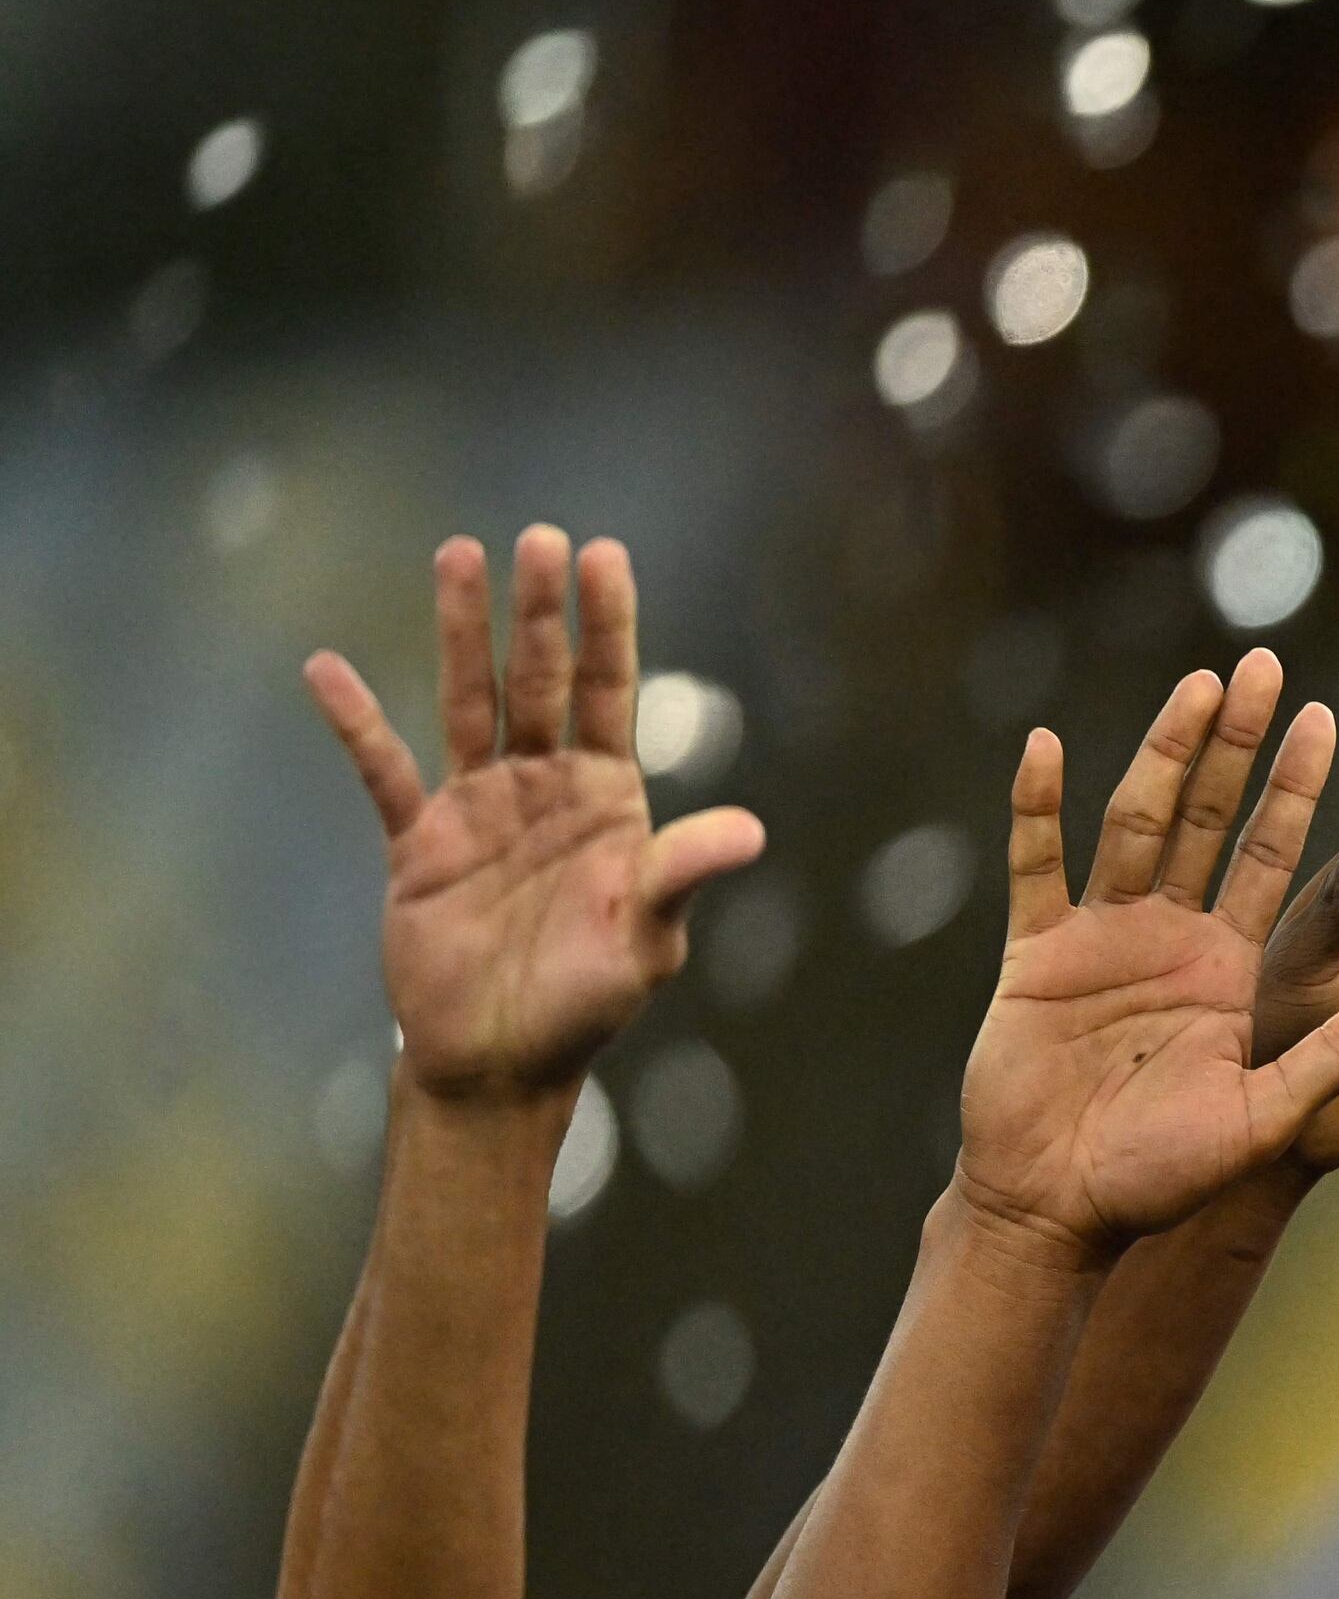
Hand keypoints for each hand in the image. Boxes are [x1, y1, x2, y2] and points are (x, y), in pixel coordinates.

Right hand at [307, 529, 762, 1106]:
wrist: (502, 1062)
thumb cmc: (586, 1006)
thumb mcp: (645, 941)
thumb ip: (681, 876)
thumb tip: (749, 831)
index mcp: (609, 803)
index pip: (610, 694)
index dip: (608, 626)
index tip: (603, 556)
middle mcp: (546, 790)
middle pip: (541, 681)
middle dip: (541, 612)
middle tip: (538, 536)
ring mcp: (480, 809)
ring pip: (468, 702)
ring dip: (464, 633)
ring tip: (458, 555)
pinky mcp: (420, 842)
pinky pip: (384, 771)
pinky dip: (356, 725)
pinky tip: (328, 669)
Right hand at [958, 659, 1338, 1257]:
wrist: (1060, 1208)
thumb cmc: (1163, 1176)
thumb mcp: (1265, 1116)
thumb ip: (1334, 1056)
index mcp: (1232, 966)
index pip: (1271, 856)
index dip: (1297, 790)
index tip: (1325, 719)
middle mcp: (1172, 935)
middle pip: (1208, 817)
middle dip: (1236, 743)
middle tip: (1265, 663)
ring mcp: (1101, 937)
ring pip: (1134, 822)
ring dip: (1160, 752)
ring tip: (1194, 684)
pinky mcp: (1035, 953)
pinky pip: (1035, 866)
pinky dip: (1035, 808)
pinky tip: (1043, 746)